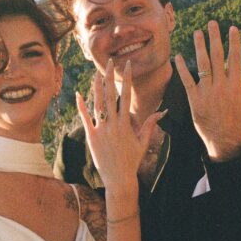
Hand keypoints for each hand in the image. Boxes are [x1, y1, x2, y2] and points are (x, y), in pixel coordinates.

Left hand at [76, 59, 164, 189]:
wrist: (119, 178)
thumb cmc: (132, 160)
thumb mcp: (143, 142)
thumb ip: (150, 124)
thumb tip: (161, 112)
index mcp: (126, 123)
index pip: (126, 96)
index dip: (126, 79)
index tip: (127, 65)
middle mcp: (113, 124)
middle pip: (110, 95)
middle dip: (110, 77)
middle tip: (109, 62)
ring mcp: (101, 130)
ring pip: (97, 104)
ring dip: (96, 87)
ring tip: (95, 73)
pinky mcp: (91, 137)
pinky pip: (85, 118)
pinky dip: (81, 106)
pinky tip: (78, 94)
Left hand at [175, 21, 240, 161]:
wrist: (224, 141)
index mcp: (235, 85)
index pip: (235, 59)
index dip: (234, 43)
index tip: (232, 28)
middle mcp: (221, 86)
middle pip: (217, 57)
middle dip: (215, 38)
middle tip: (212, 23)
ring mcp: (207, 92)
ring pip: (202, 66)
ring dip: (199, 48)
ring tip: (197, 32)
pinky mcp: (195, 100)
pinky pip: (187, 82)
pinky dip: (183, 69)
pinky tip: (179, 56)